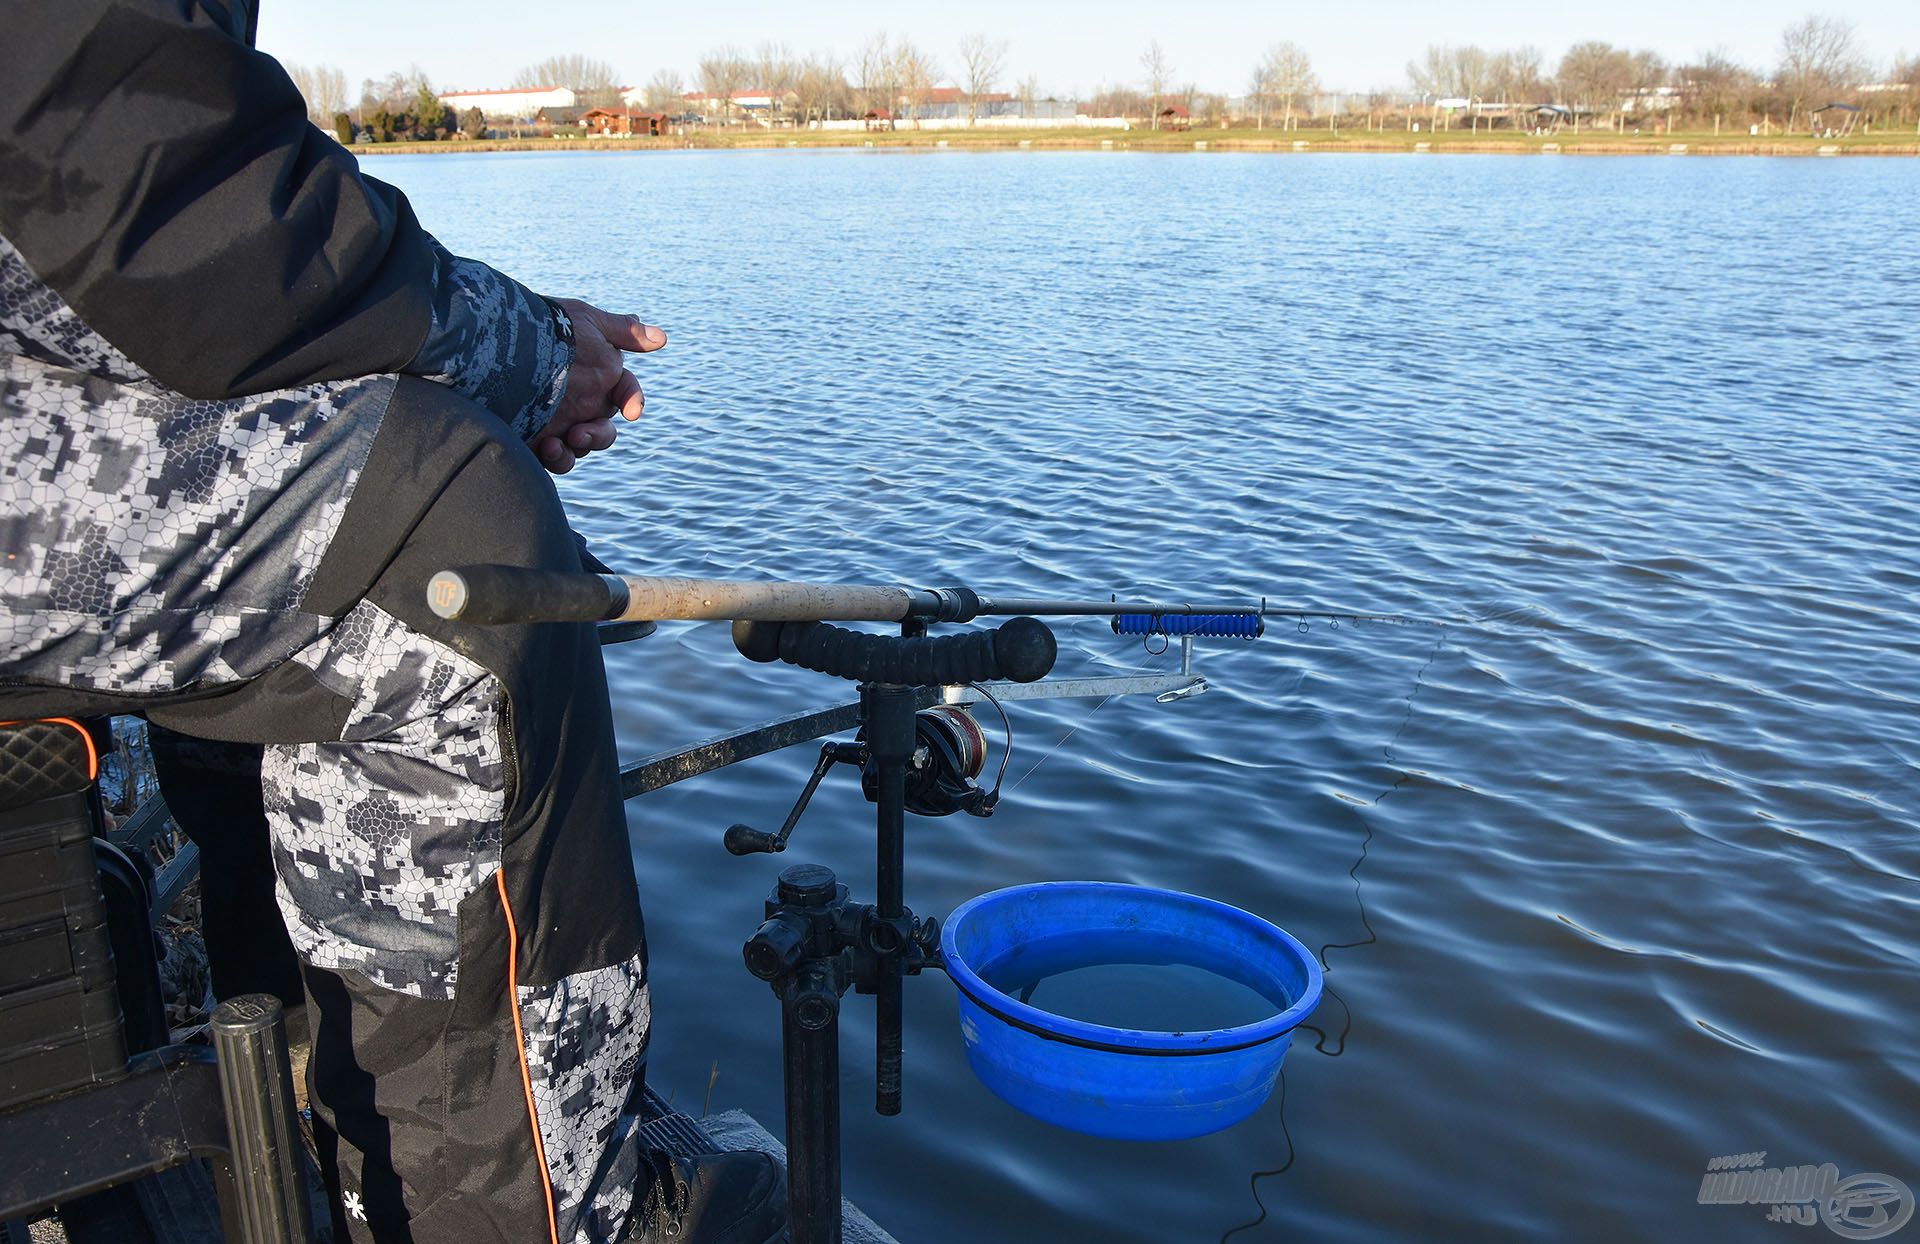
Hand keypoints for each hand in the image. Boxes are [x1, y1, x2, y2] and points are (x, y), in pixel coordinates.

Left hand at [531, 298, 666, 473]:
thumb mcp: (588, 322)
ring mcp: (558, 421)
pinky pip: (556, 459)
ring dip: (578, 448)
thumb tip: (662, 338)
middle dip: (600, 436)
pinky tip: (546, 446)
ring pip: (582, 447)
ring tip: (557, 442)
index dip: (633, 401)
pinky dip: (557, 458)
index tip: (632, 411)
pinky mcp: (535, 437)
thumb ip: (625, 332)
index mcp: (598, 377)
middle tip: (582, 432)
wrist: (498, 340)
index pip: (626, 393)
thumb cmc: (549, 328)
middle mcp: (581, 402)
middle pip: (605, 431)